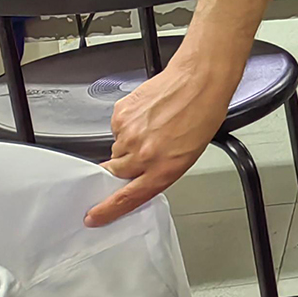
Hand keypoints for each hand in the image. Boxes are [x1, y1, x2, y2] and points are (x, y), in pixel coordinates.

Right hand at [85, 54, 235, 226]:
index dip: (108, 209)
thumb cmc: (203, 114)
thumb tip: (140, 178)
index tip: (94, 216)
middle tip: (142, 152)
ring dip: (129, 143)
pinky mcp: (120, 115)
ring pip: (117, 149)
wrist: (199, 80)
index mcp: (163, 169)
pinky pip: (118, 129)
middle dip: (122, 168)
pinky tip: (148, 115)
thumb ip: (160, 170)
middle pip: (115, 173)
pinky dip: (129, 125)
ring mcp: (129, 134)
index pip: (128, 197)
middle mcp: (143, 155)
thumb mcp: (189, 154)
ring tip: (154, 127)